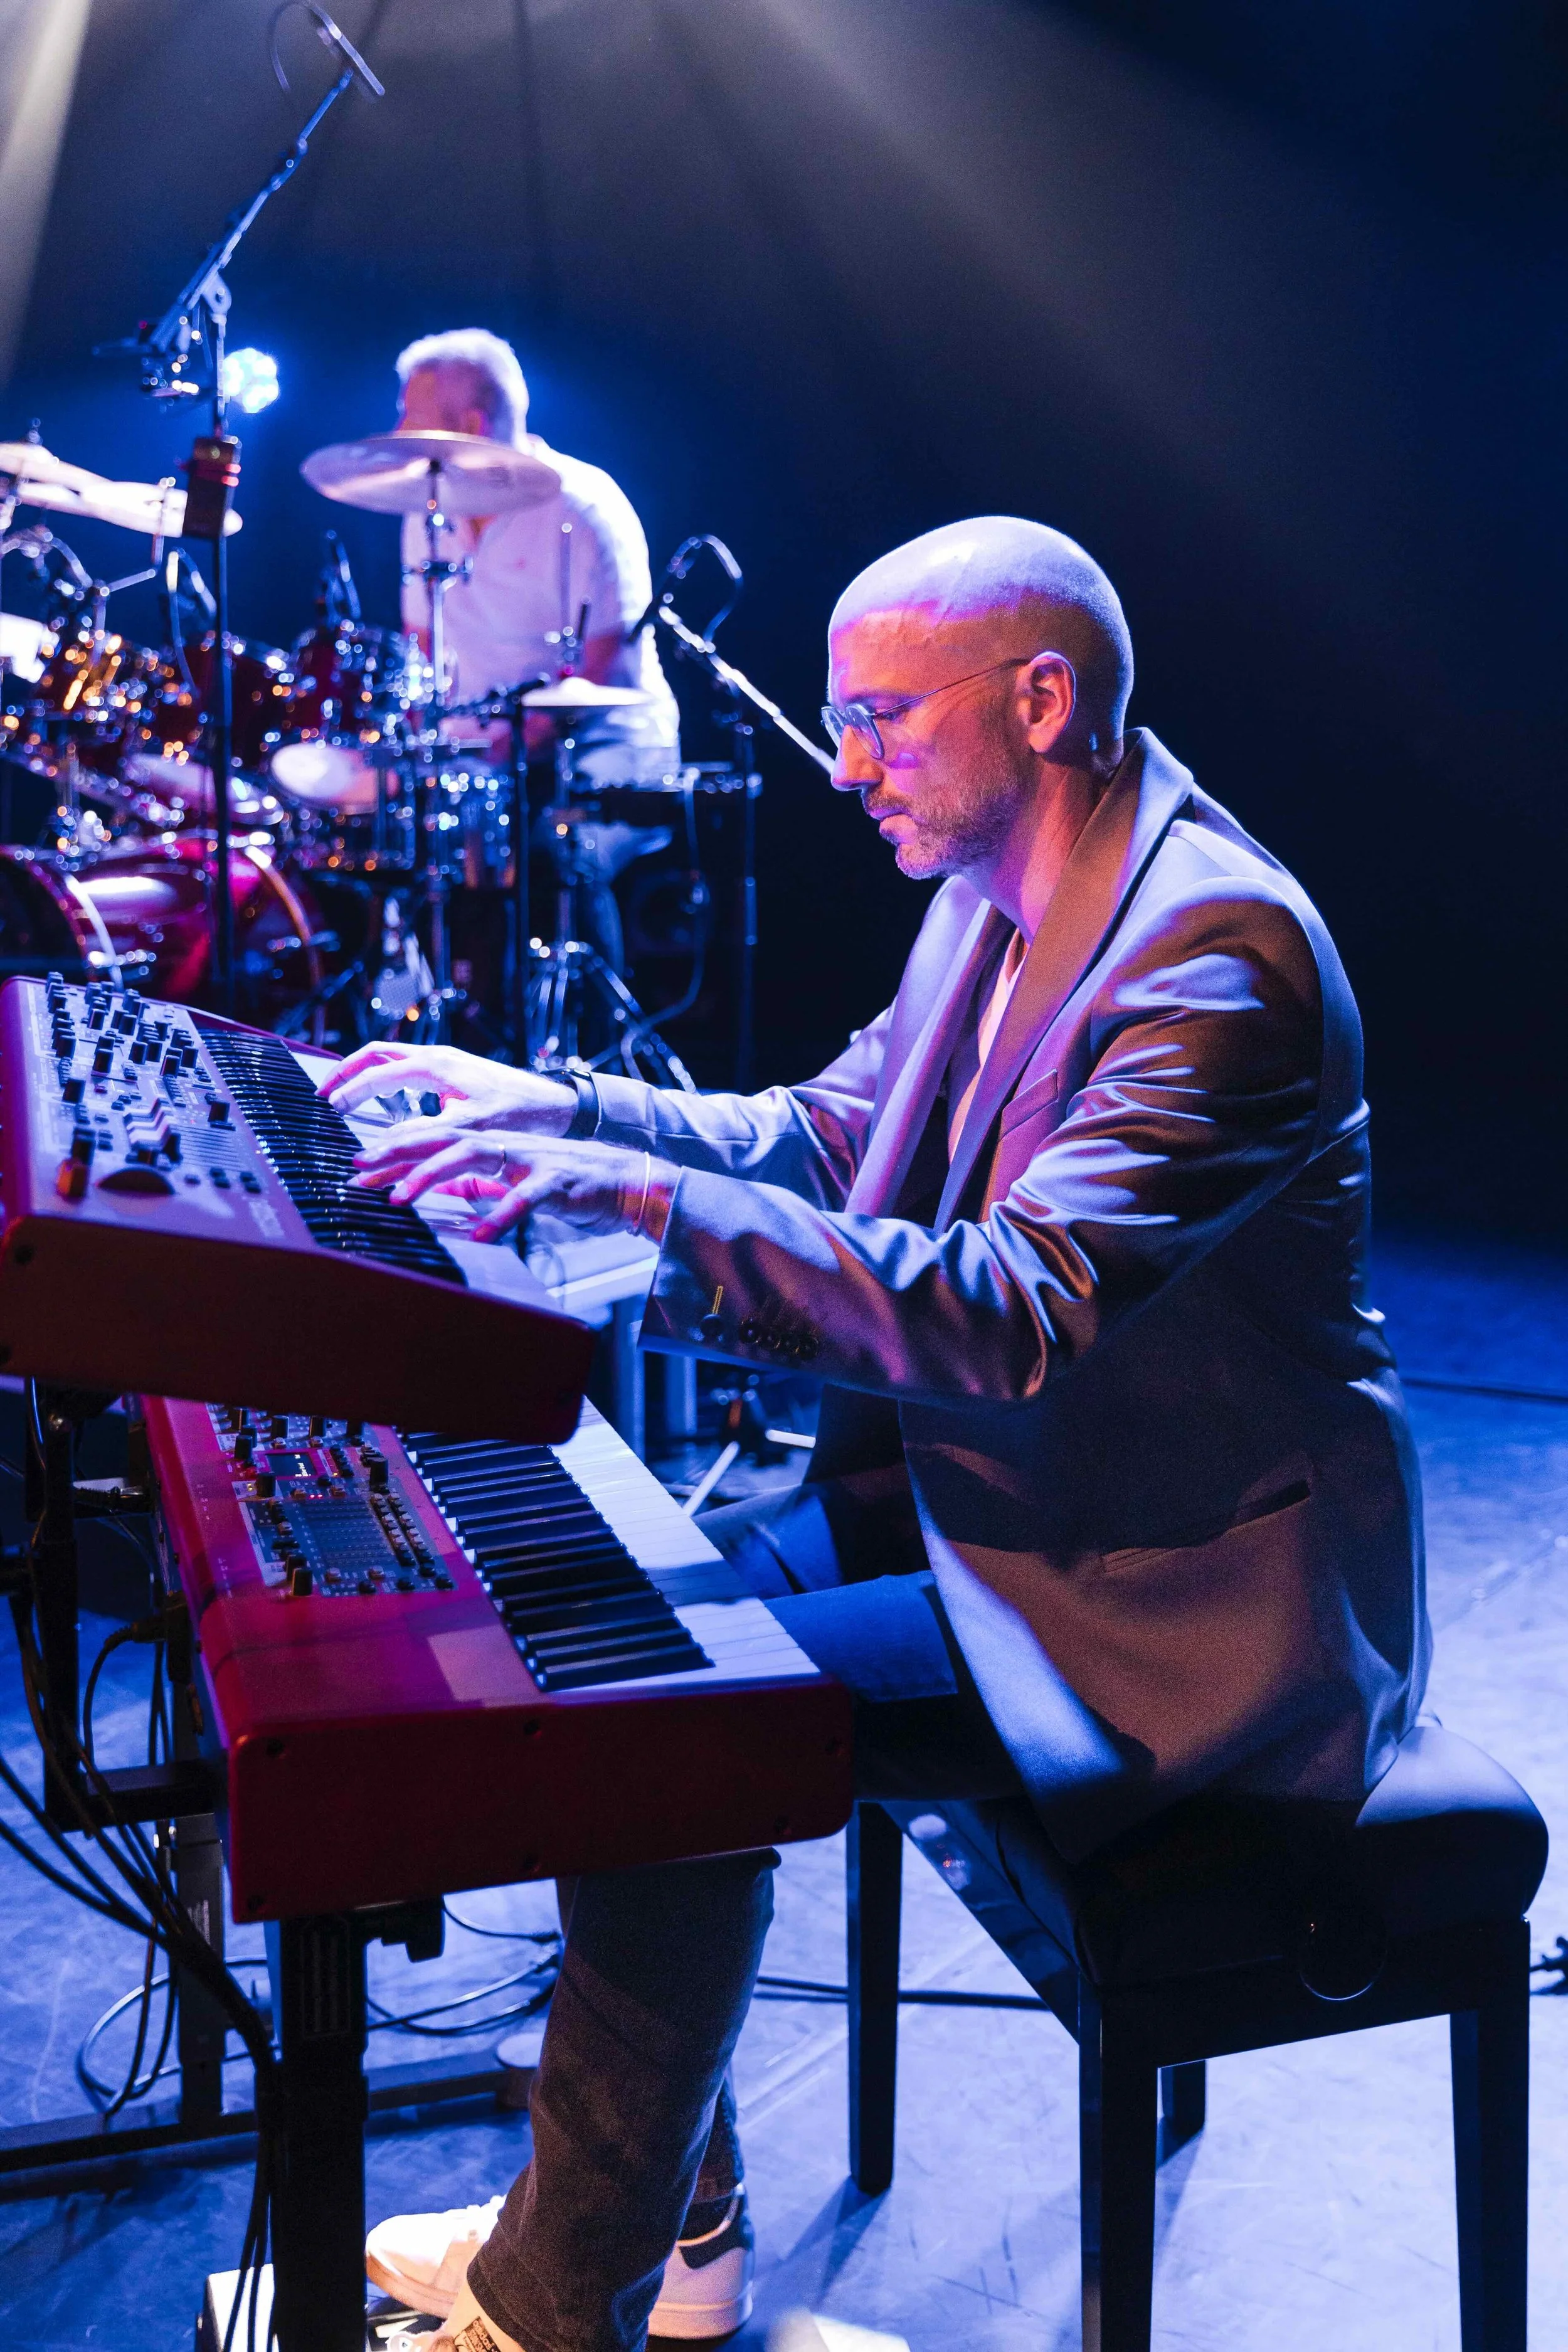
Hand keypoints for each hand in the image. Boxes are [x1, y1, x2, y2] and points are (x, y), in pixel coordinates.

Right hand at [321, 1041, 575, 1131]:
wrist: (556, 1105)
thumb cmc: (521, 1113)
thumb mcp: (471, 1126)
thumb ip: (426, 1134)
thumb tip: (385, 1144)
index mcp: (437, 1064)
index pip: (378, 1071)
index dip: (349, 1089)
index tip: (328, 1108)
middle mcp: (438, 1057)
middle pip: (377, 1054)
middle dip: (347, 1070)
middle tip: (324, 1093)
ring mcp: (445, 1063)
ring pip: (392, 1059)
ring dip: (365, 1073)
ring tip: (344, 1095)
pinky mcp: (453, 1074)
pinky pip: (408, 1069)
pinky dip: (385, 1079)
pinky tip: (382, 1099)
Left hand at [351, 1124, 673, 1244]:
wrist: (628, 1182)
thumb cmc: (570, 1185)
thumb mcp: (514, 1182)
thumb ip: (481, 1183)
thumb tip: (446, 1189)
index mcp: (495, 1142)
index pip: (436, 1139)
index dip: (396, 1149)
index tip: (359, 1163)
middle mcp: (508, 1143)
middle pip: (443, 1139)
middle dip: (398, 1152)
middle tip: (361, 1168)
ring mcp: (533, 1158)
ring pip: (474, 1157)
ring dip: (433, 1175)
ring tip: (402, 1196)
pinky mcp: (559, 1180)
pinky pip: (525, 1198)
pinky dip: (501, 1216)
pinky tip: (481, 1235)